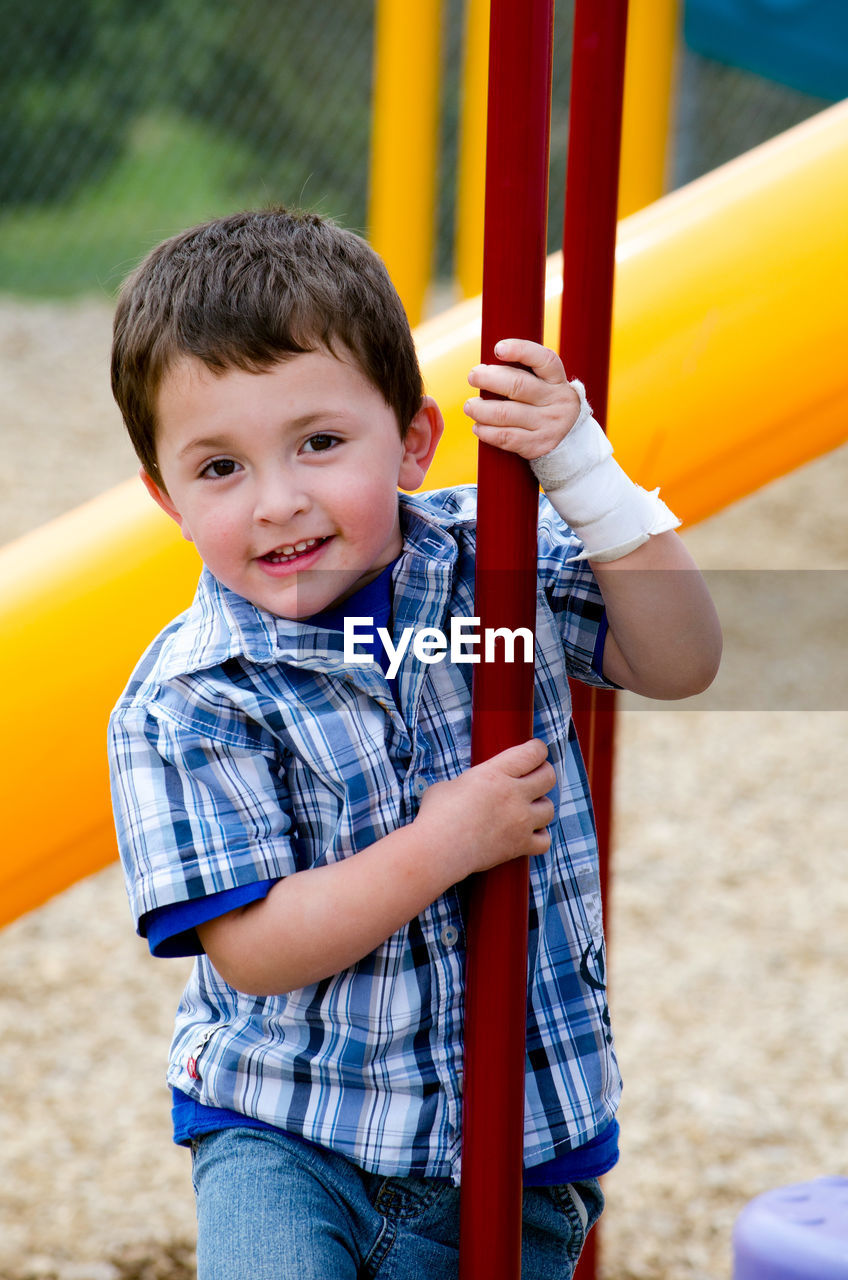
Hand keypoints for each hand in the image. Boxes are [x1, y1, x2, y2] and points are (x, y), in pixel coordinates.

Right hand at [416, 738, 555, 880]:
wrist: (438, 849)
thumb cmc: (436, 815)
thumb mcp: (451, 784)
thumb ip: (471, 782)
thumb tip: (472, 787)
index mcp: (496, 773)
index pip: (533, 753)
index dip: (538, 750)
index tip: (535, 752)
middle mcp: (514, 794)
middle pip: (548, 777)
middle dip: (543, 774)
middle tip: (533, 779)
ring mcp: (520, 821)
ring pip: (550, 808)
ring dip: (541, 807)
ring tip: (527, 809)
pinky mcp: (520, 845)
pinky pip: (545, 840)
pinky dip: (539, 837)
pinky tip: (528, 834)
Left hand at [464, 338, 580, 460]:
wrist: (570, 442)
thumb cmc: (545, 406)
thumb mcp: (546, 386)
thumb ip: (523, 374)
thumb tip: (484, 368)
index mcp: (557, 380)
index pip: (544, 359)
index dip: (520, 350)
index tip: (498, 348)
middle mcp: (555, 400)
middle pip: (518, 385)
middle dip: (488, 378)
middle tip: (473, 376)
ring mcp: (547, 424)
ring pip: (505, 414)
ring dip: (480, 409)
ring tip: (470, 406)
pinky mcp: (537, 445)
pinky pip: (505, 437)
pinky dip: (486, 431)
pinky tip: (478, 427)